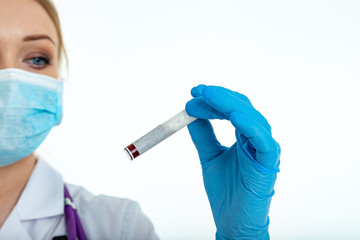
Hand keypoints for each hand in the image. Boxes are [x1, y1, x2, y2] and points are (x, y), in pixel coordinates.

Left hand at [186, 84, 279, 239]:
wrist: (233, 221)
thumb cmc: (226, 191)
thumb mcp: (209, 156)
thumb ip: (204, 135)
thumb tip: (190, 114)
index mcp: (243, 137)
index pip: (232, 108)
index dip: (215, 98)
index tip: (194, 92)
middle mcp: (255, 139)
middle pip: (242, 108)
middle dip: (219, 97)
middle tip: (199, 90)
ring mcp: (263, 150)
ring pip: (252, 119)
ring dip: (229, 105)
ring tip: (209, 96)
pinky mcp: (268, 163)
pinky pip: (263, 140)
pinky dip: (250, 125)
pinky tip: (233, 115)